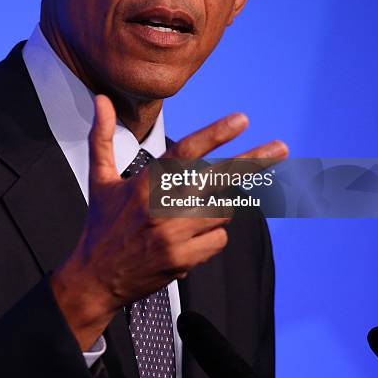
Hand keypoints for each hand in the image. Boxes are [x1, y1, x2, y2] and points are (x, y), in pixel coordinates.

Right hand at [51, 95, 287, 349]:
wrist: (95, 278)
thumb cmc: (101, 224)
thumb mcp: (99, 179)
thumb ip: (102, 137)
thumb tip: (101, 99)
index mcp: (146, 184)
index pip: (186, 152)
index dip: (215, 134)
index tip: (242, 120)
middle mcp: (163, 207)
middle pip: (219, 179)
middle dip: (254, 162)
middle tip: (281, 147)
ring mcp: (175, 235)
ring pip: (222, 211)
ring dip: (218, 206)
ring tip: (191, 212)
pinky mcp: (183, 259)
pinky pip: (218, 239)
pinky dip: (211, 234)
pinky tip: (189, 237)